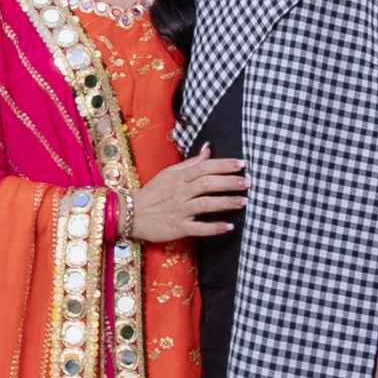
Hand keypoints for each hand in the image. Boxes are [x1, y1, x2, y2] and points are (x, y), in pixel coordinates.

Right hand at [127, 154, 246, 245]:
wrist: (130, 214)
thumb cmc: (152, 193)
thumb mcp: (169, 174)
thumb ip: (190, 163)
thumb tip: (208, 149)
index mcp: (178, 177)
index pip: (204, 167)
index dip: (224, 165)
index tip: (241, 164)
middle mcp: (180, 192)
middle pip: (208, 184)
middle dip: (229, 182)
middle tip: (247, 182)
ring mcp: (179, 210)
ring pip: (206, 204)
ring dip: (226, 202)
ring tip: (243, 201)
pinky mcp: (178, 227)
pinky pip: (198, 228)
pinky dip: (214, 227)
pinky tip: (229, 226)